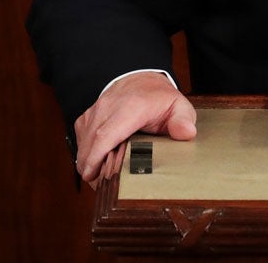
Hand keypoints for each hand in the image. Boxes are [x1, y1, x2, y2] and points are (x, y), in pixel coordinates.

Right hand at [74, 72, 196, 186]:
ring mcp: (96, 110)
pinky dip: (85, 153)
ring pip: (84, 141)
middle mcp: (110, 106)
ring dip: (87, 162)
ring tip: (99, 179)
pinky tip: (96, 164)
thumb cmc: (159, 98)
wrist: (142, 80)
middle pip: (92, 141)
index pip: (107, 133)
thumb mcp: (178, 107)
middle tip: (99, 186)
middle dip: (90, 167)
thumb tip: (186, 133)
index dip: (97, 156)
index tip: (93, 175)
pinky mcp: (88, 116)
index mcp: (132, 106)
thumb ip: (183, 120)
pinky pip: (81, 138)